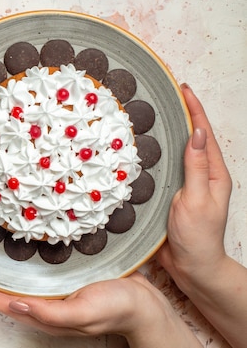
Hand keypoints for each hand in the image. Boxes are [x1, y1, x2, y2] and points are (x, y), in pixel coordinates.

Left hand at [0, 273, 199, 346]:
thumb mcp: (83, 312)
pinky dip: (25, 265)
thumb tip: (17, 305)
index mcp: (47, 315)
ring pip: (22, 283)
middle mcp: (47, 305)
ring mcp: (57, 293)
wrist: (146, 304)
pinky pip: (39, 274)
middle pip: (8, 293)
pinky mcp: (67, 280)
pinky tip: (21, 251)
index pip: (4, 304)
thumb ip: (51, 312)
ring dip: (3, 271)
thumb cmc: (117, 308)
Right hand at [156, 83, 232, 289]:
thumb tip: (196, 134)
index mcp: (212, 173)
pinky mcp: (171, 193)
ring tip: (153, 112)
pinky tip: (142, 148)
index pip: (203, 133)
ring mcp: (185, 184)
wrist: (191, 267)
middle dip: (181, 112)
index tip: (182, 88)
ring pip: (176, 150)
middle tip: (166, 92)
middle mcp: (200, 174)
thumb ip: (196, 168)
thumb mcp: (197, 200)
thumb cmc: (198, 237)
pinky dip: (156, 152)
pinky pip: (164, 167)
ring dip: (167, 130)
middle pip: (190, 137)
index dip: (194, 109)